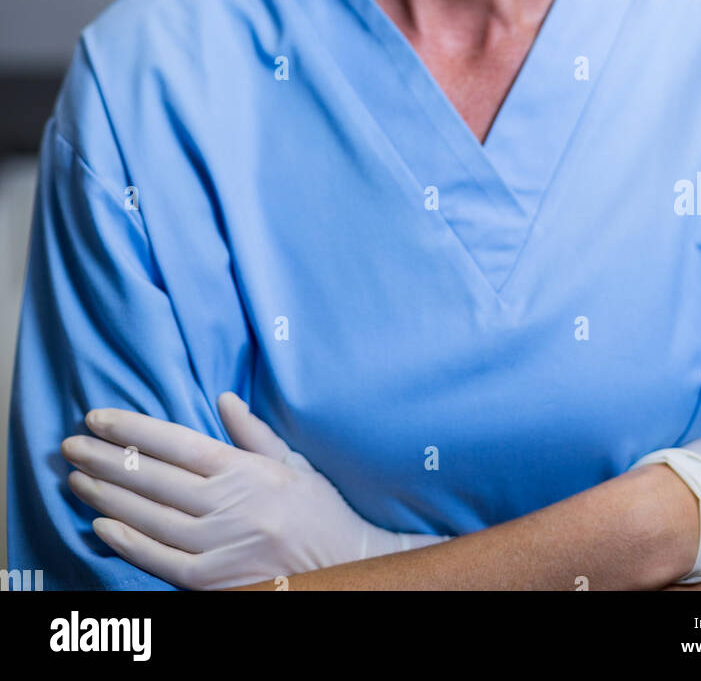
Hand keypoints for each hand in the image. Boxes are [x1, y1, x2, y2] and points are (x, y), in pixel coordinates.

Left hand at [60, 392, 445, 589]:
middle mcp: (229, 506)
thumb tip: (224, 399)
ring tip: (76, 479)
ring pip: (149, 518)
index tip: (97, 418)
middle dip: (106, 459)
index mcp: (246, 470)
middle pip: (153, 478)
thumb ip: (254, 433)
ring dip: (106, 498)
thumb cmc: (320, 512)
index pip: (176, 443)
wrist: (347, 566)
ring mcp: (219, 547)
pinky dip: (128, 544)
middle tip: (71, 445)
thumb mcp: (293, 463)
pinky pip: (160, 561)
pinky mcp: (214, 583)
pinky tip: (101, 527)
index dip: (132, 429)